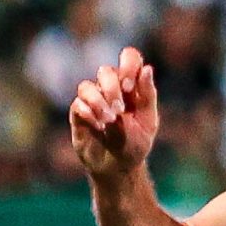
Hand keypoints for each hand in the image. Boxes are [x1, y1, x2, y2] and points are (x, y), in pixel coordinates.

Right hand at [70, 46, 160, 178]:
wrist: (118, 168)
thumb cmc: (136, 143)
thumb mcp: (148, 121)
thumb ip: (147, 95)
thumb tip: (147, 68)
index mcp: (131, 86)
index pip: (129, 58)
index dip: (128, 65)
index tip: (130, 87)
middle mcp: (110, 88)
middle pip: (105, 70)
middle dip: (112, 88)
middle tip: (119, 110)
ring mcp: (92, 100)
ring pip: (87, 86)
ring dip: (98, 101)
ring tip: (109, 120)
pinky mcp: (79, 114)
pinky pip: (78, 104)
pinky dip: (89, 113)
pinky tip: (99, 127)